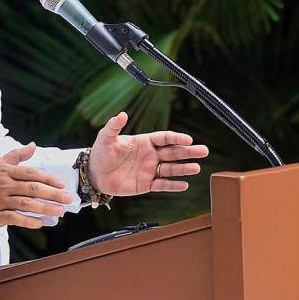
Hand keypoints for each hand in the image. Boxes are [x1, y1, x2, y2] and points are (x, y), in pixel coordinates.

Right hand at [0, 143, 76, 229]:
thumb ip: (17, 155)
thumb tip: (33, 145)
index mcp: (6, 171)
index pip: (31, 173)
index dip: (48, 178)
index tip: (62, 183)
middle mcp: (4, 185)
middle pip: (33, 189)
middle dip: (53, 194)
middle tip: (68, 198)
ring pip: (26, 204)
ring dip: (45, 208)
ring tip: (59, 211)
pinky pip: (14, 218)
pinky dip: (28, 221)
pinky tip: (40, 223)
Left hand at [88, 112, 209, 195]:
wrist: (95, 174)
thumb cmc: (101, 153)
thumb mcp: (106, 137)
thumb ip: (114, 126)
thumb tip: (122, 114)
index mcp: (145, 142)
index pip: (165, 138)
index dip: (176, 138)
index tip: (188, 139)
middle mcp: (151, 155)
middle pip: (173, 152)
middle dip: (188, 152)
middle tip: (203, 150)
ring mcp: (149, 170)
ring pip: (171, 169)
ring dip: (184, 169)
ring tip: (197, 168)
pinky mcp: (146, 184)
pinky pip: (162, 185)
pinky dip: (173, 185)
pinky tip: (184, 184)